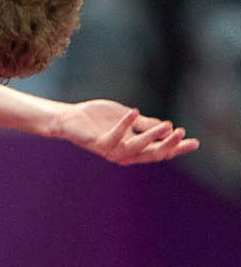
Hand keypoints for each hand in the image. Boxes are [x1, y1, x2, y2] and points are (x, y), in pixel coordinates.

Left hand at [55, 99, 199, 164]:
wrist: (70, 118)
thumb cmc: (98, 118)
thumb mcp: (127, 118)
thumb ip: (145, 124)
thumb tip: (169, 125)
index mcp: (133, 148)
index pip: (159, 151)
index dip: (177, 148)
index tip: (195, 142)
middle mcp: (124, 153)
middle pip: (152, 154)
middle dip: (170, 146)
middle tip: (183, 134)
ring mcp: (111, 150)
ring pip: (137, 148)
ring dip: (152, 136)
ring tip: (168, 124)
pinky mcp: (98, 144)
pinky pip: (115, 136)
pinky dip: (125, 124)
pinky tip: (135, 111)